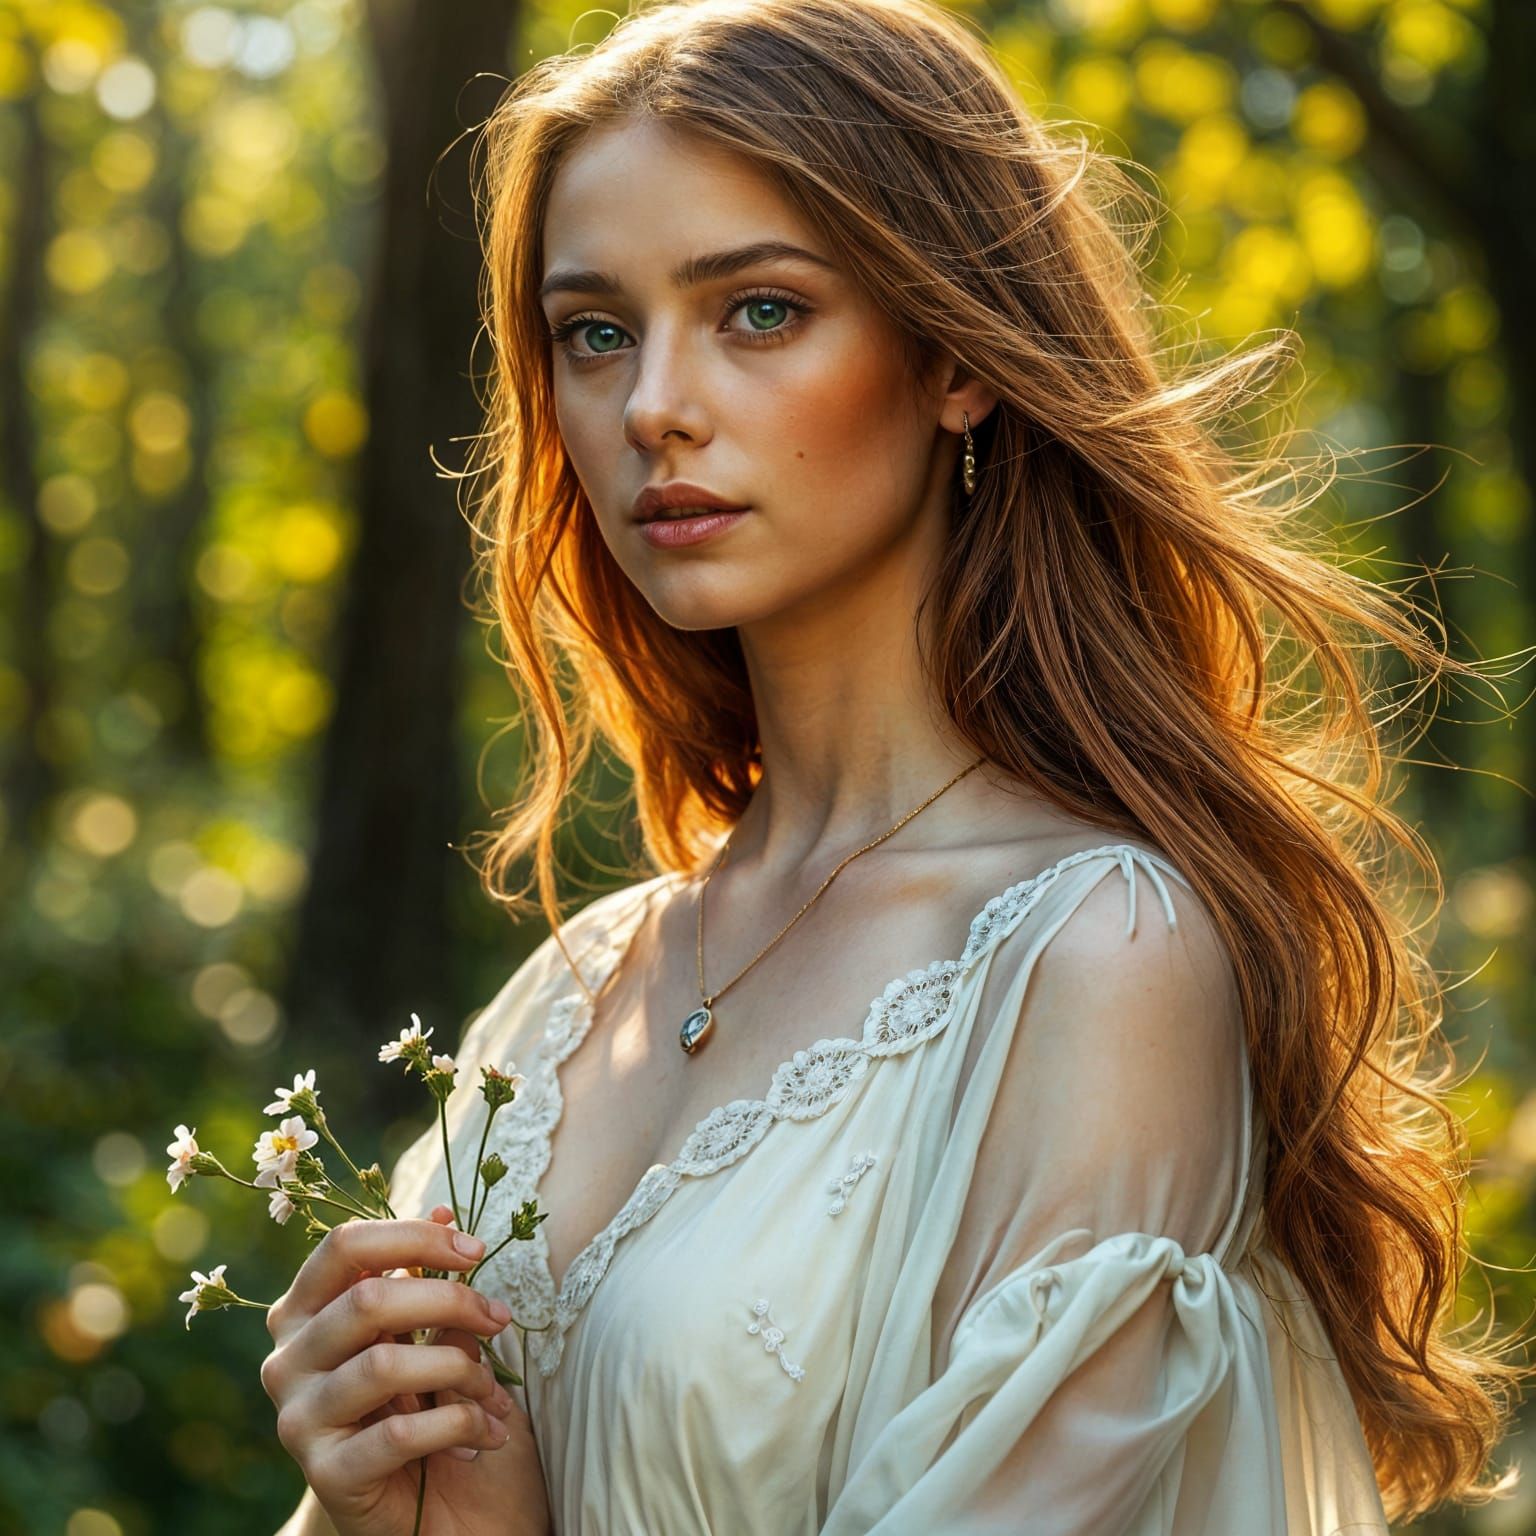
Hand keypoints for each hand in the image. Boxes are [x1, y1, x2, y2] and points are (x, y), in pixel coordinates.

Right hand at [261, 1204, 551, 1535]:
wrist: (426, 1511)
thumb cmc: (426, 1402)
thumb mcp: (429, 1331)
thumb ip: (425, 1276)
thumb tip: (442, 1210)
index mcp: (303, 1311)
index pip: (344, 1246)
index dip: (414, 1237)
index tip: (475, 1251)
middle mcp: (286, 1361)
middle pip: (368, 1299)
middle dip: (451, 1300)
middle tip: (500, 1319)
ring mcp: (299, 1419)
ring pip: (383, 1365)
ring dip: (460, 1369)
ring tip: (495, 1391)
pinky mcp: (325, 1475)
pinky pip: (398, 1433)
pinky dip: (458, 1425)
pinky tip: (487, 1434)